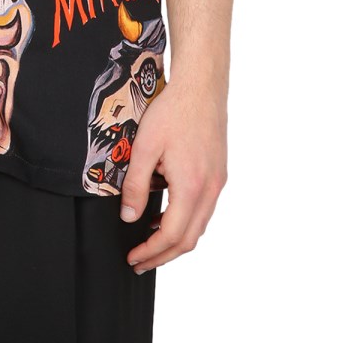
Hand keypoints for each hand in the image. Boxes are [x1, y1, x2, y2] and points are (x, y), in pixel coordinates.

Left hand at [119, 77, 227, 272]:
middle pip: (190, 238)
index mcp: (191, 186)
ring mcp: (217, 182)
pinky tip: (167, 213)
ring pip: (200, 225)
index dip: (152, 251)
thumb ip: (135, 184)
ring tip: (150, 241)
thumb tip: (128, 217)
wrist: (201, 86)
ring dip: (176, 239)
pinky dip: (186, 219)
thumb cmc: (172, 111)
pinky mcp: (218, 172)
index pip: (172, 235)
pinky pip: (204, 208)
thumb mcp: (144, 146)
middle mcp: (210, 189)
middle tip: (140, 261)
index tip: (134, 257)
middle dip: (163, 254)